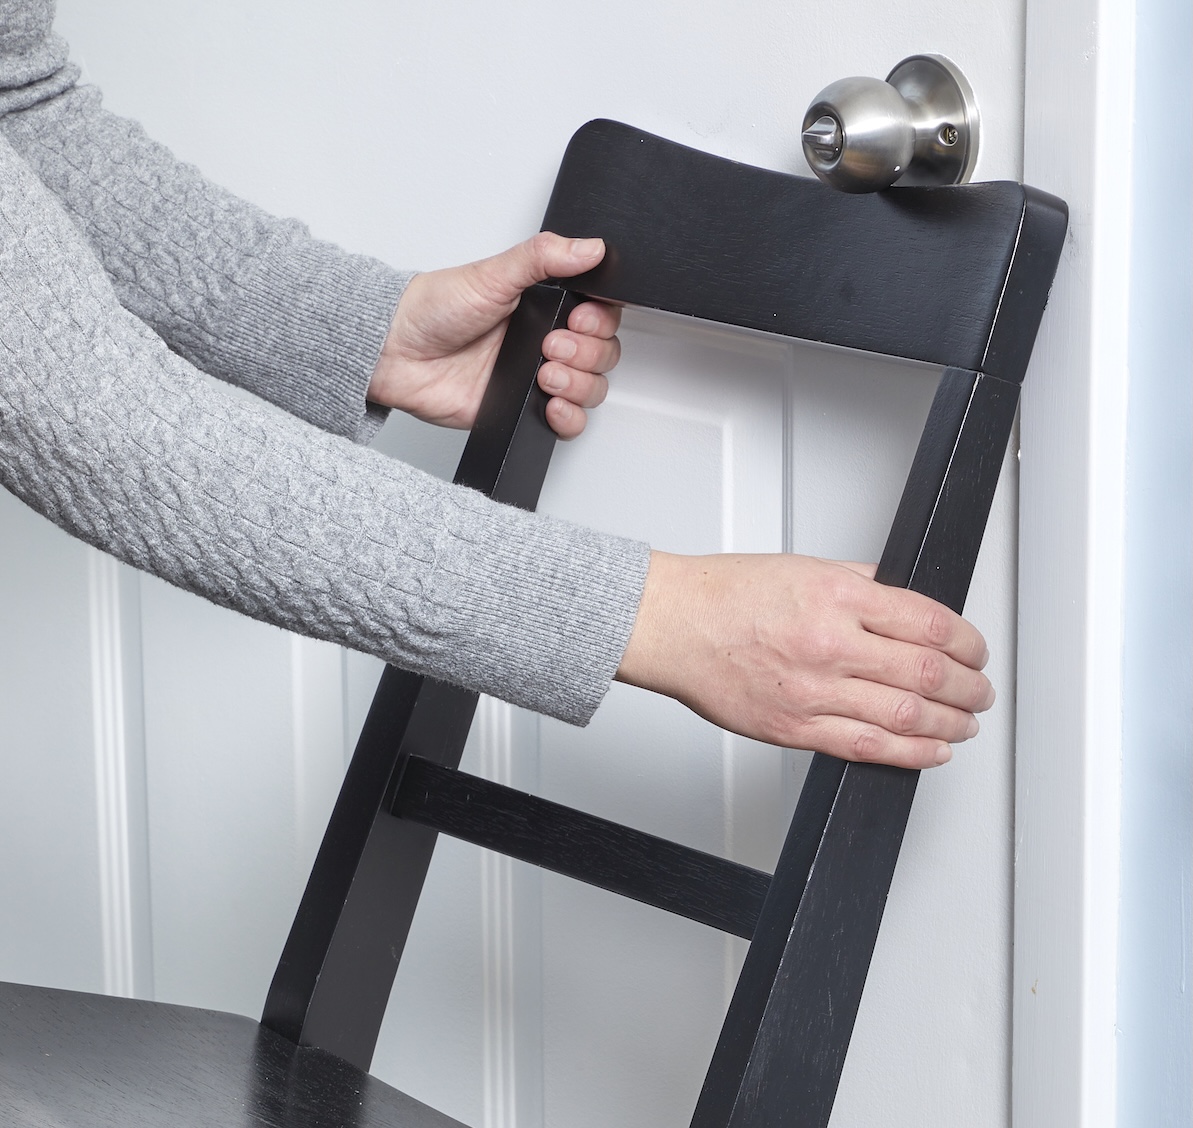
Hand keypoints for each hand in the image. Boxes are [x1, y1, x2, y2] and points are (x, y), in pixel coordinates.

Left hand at [368, 232, 620, 438]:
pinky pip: (569, 423)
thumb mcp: (492, 273)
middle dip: (587, 353)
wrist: (398, 352)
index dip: (601, 320)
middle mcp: (546, 341)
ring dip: (580, 383)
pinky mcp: (524, 409)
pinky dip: (570, 417)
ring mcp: (537, 377)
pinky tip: (550, 403)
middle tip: (550, 345)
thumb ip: (543, 257)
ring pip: (592, 388)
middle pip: (604, 354)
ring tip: (545, 373)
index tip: (580, 318)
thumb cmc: (434, 309)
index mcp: (545, 305)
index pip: (601, 314)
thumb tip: (589, 246)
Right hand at [616, 552, 994, 768]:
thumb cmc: (725, 595)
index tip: (976, 651)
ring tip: (966, 723)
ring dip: (951, 724)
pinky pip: (867, 748)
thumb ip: (862, 583)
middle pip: (929, 674)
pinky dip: (911, 753)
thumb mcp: (804, 567)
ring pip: (907, 717)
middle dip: (970, 688)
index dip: (969, 643)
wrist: (673, 626)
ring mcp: (813, 691)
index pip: (931, 624)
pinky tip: (932, 750)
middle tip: (980, 691)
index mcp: (838, 597)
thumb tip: (909, 602)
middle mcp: (831, 644)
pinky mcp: (794, 729)